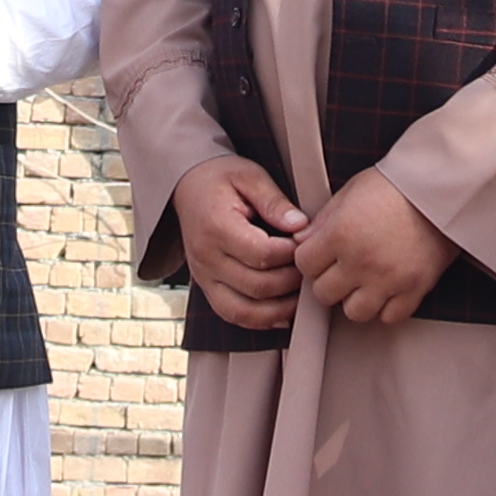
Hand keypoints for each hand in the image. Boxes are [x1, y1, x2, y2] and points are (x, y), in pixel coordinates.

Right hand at [171, 157, 305, 332]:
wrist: (186, 186)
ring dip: (278, 309)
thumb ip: (275, 201)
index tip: (305, 244)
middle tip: (309, 269)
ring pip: (243, 311)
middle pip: (257, 286)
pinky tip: (282, 312)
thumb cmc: (220, 179)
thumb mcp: (250, 176)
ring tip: (300, 296)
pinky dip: (260, 320)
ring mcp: (203, 276)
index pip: (262, 254)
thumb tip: (300, 226)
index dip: (291, 255)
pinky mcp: (205, 287)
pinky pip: (232, 315)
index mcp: (217, 227)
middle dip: (290, 282)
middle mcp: (206, 257)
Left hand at [293, 166, 456, 327]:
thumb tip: (301, 242)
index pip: (304, 265)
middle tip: (340, 269)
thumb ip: (322, 221)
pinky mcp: (414, 289)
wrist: (440, 190)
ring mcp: (389, 279)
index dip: (310, 260)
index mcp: (342, 234)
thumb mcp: (349, 192)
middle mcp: (362, 260)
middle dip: (329, 281)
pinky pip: (389, 317)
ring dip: (355, 299)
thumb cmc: (396, 186)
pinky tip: (386, 289)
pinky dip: (386, 307)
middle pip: (324, 294)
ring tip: (363, 282)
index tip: (320, 256)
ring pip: (354, 312)